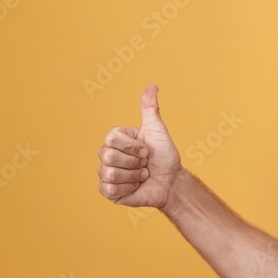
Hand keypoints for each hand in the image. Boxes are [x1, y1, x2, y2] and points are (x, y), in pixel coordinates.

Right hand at [96, 84, 181, 208]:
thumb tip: (152, 86)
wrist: (171, 181)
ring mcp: (106, 173)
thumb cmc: (164, 156)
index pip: (112, 138)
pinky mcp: (108, 191)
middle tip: (144, 164)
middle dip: (134, 162)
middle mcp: (107, 155)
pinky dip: (128, 188)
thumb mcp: (158, 130)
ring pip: (110, 173)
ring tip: (142, 176)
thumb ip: (150, 109)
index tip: (146, 150)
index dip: (133, 146)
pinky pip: (110, 189)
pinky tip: (135, 187)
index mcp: (115, 139)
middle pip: (109, 156)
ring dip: (133, 176)